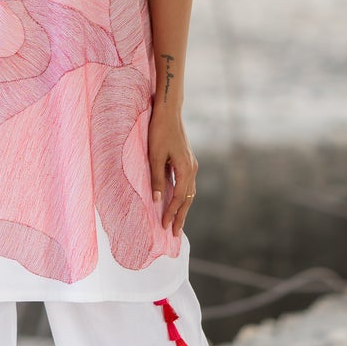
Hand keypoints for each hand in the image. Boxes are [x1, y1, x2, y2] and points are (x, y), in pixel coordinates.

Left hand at [148, 104, 197, 236]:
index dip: (171, 213)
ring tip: (177, 222)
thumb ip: (156, 178)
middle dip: (181, 216)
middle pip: (188, 198)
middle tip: (175, 234)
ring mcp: (191, 164)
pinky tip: (177, 200)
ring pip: (189, 191)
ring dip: (183, 207)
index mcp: (185, 169)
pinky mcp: (187, 160)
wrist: (169, 111)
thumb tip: (156, 200)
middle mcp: (192, 168)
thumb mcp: (154, 156)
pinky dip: (182, 195)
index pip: (179, 198)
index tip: (164, 227)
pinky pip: (187, 183)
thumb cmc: (159, 131)